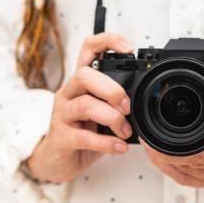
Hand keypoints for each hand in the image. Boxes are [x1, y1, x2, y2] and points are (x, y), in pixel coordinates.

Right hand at [26, 33, 133, 182]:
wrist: (59, 161)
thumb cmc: (84, 133)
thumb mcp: (103, 113)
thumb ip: (118, 104)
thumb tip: (145, 103)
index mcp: (81, 83)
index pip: (88, 49)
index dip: (107, 41)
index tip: (129, 49)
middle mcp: (68, 93)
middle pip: (84, 75)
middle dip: (112, 89)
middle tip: (127, 107)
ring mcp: (62, 114)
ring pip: (85, 105)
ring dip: (112, 118)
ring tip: (125, 131)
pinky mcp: (61, 137)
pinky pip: (83, 137)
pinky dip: (106, 143)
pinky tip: (119, 148)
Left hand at [140, 93, 203, 188]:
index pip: (202, 158)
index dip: (175, 150)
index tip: (156, 140)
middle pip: (189, 171)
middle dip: (163, 157)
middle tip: (145, 141)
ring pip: (188, 178)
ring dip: (166, 166)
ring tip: (149, 148)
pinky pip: (194, 178)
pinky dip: (177, 168)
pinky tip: (165, 156)